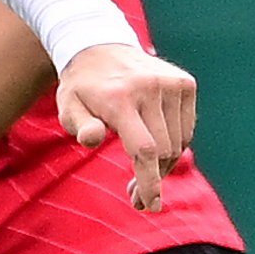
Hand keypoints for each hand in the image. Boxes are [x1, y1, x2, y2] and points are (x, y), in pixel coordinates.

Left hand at [54, 40, 195, 211]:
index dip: (150, 181)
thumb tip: (90, 140)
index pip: (145, 149)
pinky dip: (174, 145)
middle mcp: (151, 88)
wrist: (101, 48)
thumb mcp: (67, 106)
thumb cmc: (82, 87)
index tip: (150, 205)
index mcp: (121, 98)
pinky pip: (186, 129)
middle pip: (163, 151)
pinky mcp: (186, 83)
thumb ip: (79, 125)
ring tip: (142, 172)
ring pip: (179, 143)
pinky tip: (154, 145)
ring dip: (164, 164)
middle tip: (136, 196)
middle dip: (153, 178)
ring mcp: (172, 83)